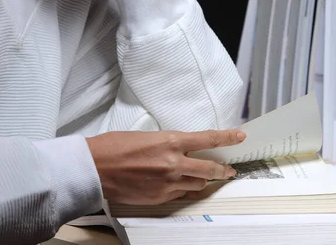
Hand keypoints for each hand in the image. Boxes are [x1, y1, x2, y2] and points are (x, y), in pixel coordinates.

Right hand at [86, 129, 245, 204]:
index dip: (227, 137)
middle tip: (230, 169)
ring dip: (204, 181)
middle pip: (210, 169)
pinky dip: (185, 188)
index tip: (239, 136)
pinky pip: (180, 194)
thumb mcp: (147, 136)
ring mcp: (168, 183)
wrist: (96, 168)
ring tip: (207, 178)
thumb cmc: (115, 146)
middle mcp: (174, 163)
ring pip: (197, 185)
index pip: (208, 140)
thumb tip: (180, 148)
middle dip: (223, 170)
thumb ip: (168, 143)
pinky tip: (183, 185)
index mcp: (171, 142)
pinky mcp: (159, 198)